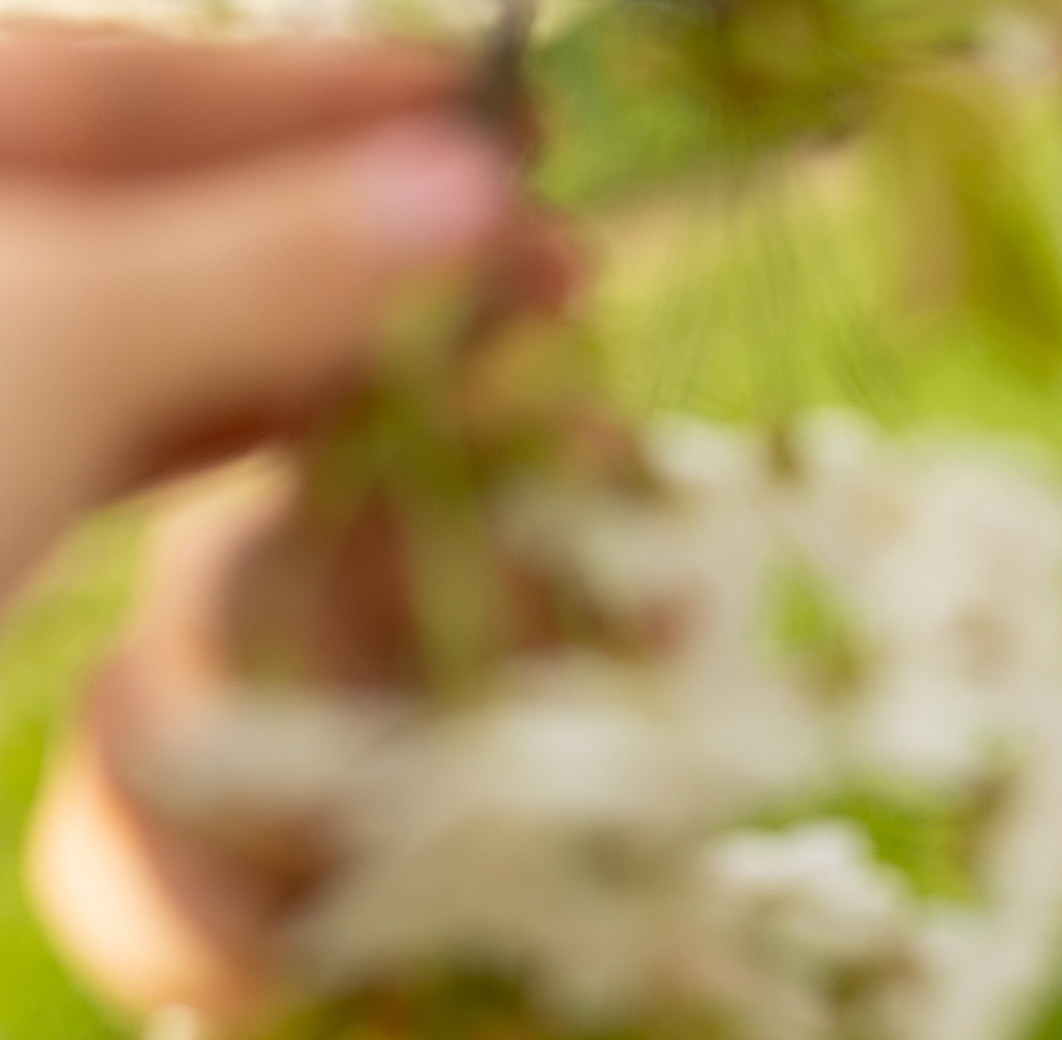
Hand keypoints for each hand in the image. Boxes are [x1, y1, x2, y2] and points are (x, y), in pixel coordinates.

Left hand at [0, 26, 514, 594]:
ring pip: (196, 326)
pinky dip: (282, 422)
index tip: (504, 109)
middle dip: (381, 229)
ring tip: (515, 338)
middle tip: (552, 252)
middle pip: (198, 206)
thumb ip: (269, 264)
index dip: (350, 96)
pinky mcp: (2, 479)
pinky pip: (166, 425)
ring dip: (357, 335)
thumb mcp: (71, 333)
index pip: (166, 84)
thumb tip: (470, 191)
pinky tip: (394, 417)